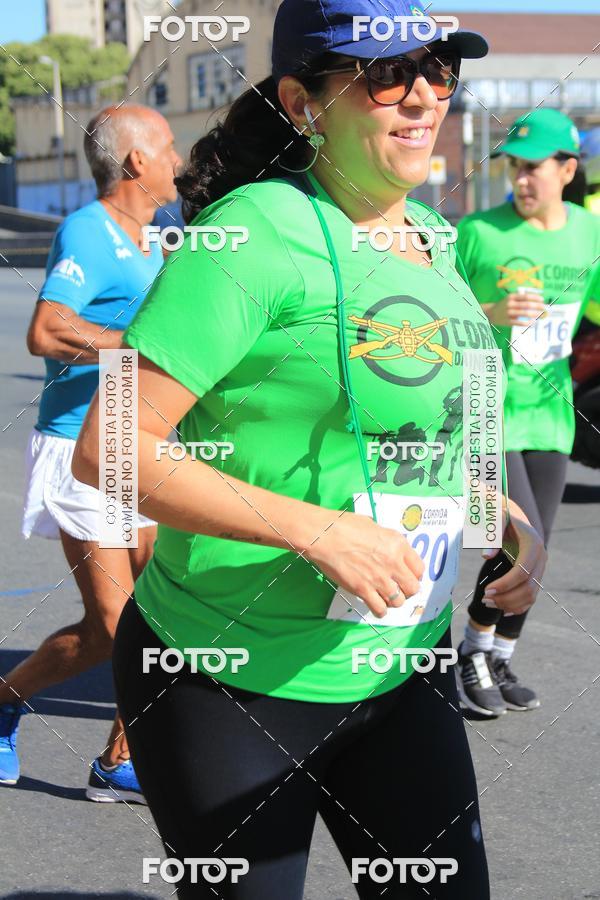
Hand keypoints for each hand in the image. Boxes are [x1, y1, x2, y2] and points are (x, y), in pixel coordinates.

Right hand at [307, 513, 424, 618]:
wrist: (324, 535)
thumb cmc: (344, 525)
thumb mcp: (374, 525)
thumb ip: (386, 540)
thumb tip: (389, 548)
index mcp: (398, 544)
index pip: (419, 568)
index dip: (414, 575)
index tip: (407, 576)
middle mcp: (393, 562)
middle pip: (412, 588)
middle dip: (407, 590)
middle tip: (398, 588)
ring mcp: (379, 578)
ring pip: (398, 602)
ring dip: (393, 601)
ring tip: (384, 596)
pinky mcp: (363, 590)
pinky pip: (380, 609)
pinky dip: (379, 610)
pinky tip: (375, 604)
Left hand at [480, 503, 546, 615]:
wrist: (512, 515)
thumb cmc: (499, 516)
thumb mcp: (494, 520)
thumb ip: (491, 535)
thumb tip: (486, 556)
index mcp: (532, 543)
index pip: (522, 572)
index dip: (505, 584)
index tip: (487, 591)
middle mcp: (540, 557)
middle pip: (528, 587)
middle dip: (506, 597)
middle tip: (484, 600)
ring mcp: (540, 567)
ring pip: (531, 595)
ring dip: (510, 603)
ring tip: (488, 603)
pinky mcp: (536, 574)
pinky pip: (531, 596)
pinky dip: (519, 606)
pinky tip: (503, 610)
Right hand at [487, 292, 545, 326]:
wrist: (491, 313)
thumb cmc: (504, 305)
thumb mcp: (510, 298)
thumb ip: (521, 299)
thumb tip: (536, 301)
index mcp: (511, 297)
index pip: (526, 296)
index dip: (535, 298)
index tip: (542, 299)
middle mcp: (510, 304)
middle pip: (527, 305)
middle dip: (537, 306)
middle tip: (544, 308)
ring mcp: (508, 313)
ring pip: (524, 313)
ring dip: (534, 314)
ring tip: (540, 315)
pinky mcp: (508, 321)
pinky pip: (520, 322)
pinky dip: (527, 322)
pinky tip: (533, 322)